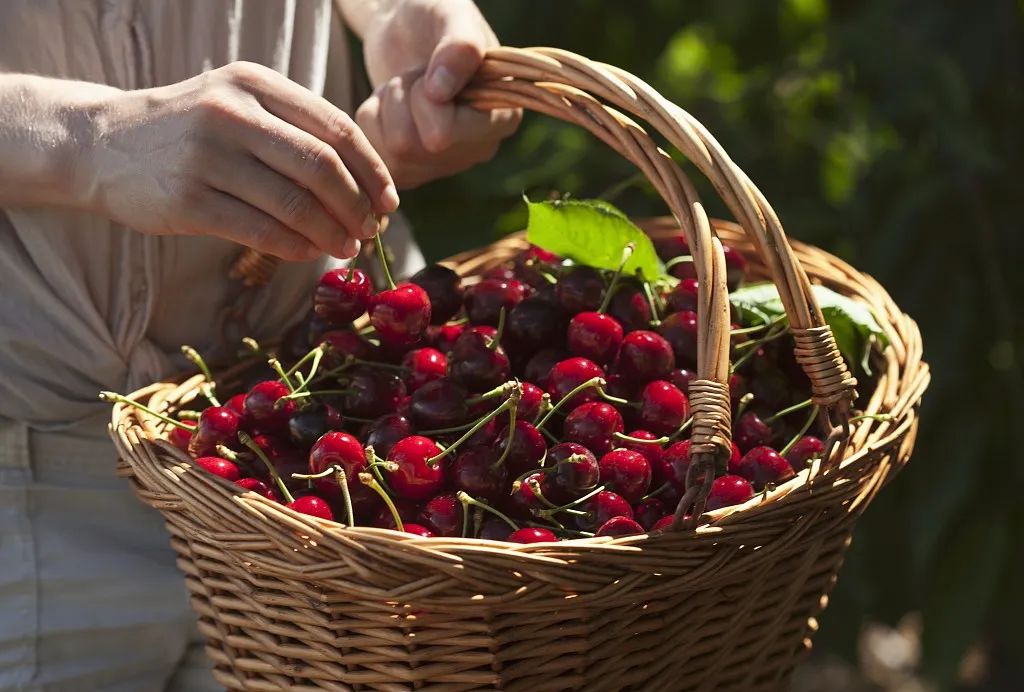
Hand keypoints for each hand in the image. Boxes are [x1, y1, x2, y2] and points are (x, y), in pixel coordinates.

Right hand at [84, 62, 398, 260]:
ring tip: (347, 247)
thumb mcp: (240, 105)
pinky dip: (296, 246)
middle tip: (371, 231)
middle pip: (321, 166)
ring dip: (331, 232)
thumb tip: (366, 184)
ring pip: (294, 203)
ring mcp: (207, 156)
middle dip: (356, 205)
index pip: (336, 128)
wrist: (104, 144)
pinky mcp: (188, 200)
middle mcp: (232, 112)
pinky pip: (261, 230)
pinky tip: (310, 253)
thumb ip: (296, 130)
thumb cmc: (193, 130)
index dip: (372, 170)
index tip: (389, 201)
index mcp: (255, 84)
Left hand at [354, 0, 520, 188]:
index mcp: (501, 119)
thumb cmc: (433, 17)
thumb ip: (458, 47)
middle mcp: (477, 150)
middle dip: (400, 100)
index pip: (443, 133)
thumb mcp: (451, 16)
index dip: (422, 98)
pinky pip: (377, 159)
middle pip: (411, 146)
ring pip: (391, 153)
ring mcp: (444, 166)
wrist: (405, 29)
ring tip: (405, 87)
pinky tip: (392, 107)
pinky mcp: (413, 170)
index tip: (430, 72)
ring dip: (386, 108)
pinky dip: (373, 124)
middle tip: (414, 77)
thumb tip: (441, 91)